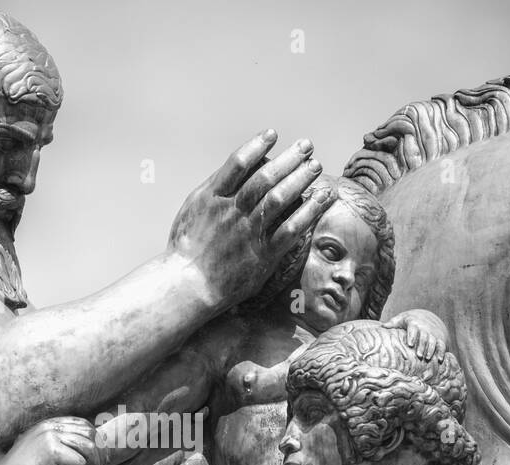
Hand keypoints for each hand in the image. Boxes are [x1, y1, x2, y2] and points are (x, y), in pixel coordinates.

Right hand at [0, 417, 104, 464]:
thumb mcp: (45, 459)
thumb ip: (64, 449)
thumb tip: (97, 449)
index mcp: (47, 425)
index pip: (85, 426)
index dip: (96, 446)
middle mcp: (49, 426)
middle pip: (92, 435)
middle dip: (98, 459)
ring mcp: (49, 436)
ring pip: (90, 449)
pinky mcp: (51, 450)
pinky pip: (81, 463)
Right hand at [168, 131, 332, 308]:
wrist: (187, 285)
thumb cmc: (187, 247)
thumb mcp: (193, 209)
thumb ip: (215, 187)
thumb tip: (237, 166)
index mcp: (213, 198)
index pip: (238, 163)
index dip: (256, 145)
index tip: (272, 134)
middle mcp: (232, 212)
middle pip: (264, 178)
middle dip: (288, 159)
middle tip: (306, 145)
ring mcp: (248, 234)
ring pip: (279, 199)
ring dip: (300, 179)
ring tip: (315, 165)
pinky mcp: (263, 255)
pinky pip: (290, 230)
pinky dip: (309, 211)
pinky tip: (322, 197)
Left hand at [382, 309, 450, 360]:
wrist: (428, 317)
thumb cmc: (410, 320)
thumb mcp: (402, 318)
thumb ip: (393, 323)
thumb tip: (381, 327)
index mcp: (414, 323)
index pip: (414, 329)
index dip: (412, 336)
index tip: (410, 344)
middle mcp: (425, 329)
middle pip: (424, 337)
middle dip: (422, 346)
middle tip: (419, 355)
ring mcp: (433, 334)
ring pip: (433, 342)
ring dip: (431, 350)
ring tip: (427, 358)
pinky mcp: (439, 339)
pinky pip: (441, 345)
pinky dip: (442, 352)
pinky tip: (440, 360)